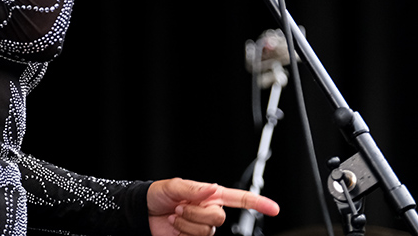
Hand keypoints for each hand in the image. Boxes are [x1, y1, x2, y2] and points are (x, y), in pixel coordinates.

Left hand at [147, 178, 279, 235]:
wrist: (143, 212)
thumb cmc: (158, 194)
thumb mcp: (174, 186)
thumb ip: (195, 189)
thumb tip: (214, 188)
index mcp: (210, 194)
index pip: (238, 199)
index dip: (258, 203)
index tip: (274, 208)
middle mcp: (209, 209)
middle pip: (220, 218)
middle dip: (198, 213)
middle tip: (181, 206)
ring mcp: (201, 224)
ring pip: (208, 230)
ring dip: (188, 222)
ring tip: (175, 214)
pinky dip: (184, 230)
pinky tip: (174, 224)